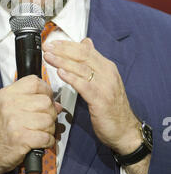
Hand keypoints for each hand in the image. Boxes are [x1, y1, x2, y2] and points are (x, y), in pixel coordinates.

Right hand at [0, 75, 61, 173]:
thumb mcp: (6, 107)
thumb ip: (29, 101)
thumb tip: (56, 104)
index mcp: (7, 94)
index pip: (34, 82)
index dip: (46, 90)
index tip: (46, 99)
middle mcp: (10, 105)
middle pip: (46, 101)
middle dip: (50, 113)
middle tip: (45, 120)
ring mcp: (15, 121)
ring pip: (48, 119)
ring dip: (50, 129)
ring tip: (41, 132)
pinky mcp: (21, 139)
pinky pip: (46, 136)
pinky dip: (48, 141)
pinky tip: (41, 142)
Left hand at [43, 38, 140, 154]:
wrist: (125, 130)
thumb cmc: (112, 107)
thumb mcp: (104, 79)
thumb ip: (94, 62)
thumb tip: (86, 43)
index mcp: (107, 67)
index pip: (86, 50)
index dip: (67, 45)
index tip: (53, 43)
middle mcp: (107, 74)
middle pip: (82, 56)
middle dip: (62, 50)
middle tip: (47, 48)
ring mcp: (105, 86)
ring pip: (81, 68)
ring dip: (62, 61)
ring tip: (49, 57)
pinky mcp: (101, 100)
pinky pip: (84, 86)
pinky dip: (71, 78)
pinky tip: (60, 73)